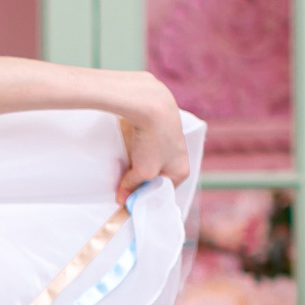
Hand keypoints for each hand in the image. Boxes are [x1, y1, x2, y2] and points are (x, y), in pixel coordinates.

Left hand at [113, 72, 190, 204]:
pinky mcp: (160, 126)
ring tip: (124, 162)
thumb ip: (133, 186)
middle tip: (122, 180)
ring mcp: (170, 139)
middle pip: (155, 175)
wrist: (151, 104)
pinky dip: (136, 146)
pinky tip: (127, 145)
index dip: (143, 196)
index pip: (161, 192)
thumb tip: (123, 199)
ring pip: (149, 158)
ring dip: (136, 162)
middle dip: (139, 178)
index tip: (127, 197)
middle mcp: (179, 155)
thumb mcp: (143, 171)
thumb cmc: (153, 141)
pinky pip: (146, 143)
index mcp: (181, 171)